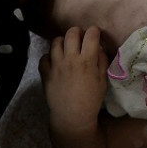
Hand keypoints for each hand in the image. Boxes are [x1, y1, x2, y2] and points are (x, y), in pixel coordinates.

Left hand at [39, 26, 109, 141]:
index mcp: (86, 61)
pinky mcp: (45, 73)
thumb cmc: (91, 100)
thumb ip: (102, 61)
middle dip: (77, 31)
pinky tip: (55, 61)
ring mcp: (55, 66)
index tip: (96, 34)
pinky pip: (44, 57)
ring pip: (55, 42)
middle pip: (71, 33)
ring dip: (63, 42)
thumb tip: (98, 47)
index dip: (95, 31)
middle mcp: (70, 59)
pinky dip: (49, 56)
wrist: (72, 116)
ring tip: (67, 48)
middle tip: (80, 38)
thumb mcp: (103, 80)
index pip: (91, 35)